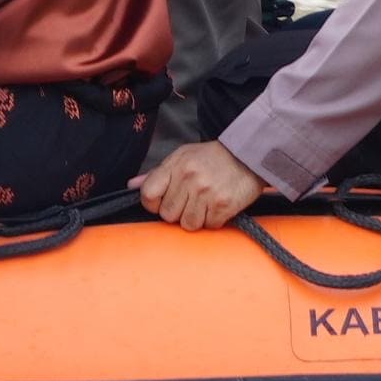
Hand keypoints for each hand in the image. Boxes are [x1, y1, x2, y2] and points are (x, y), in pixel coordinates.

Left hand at [138, 141, 268, 230]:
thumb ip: (157, 173)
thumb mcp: (183, 157)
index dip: (153, 203)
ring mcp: (207, 193)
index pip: (149, 194)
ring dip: (195, 218)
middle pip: (168, 214)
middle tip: (190, 200)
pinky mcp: (223, 205)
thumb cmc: (213, 157)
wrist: (248, 155)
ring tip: (204, 203)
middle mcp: (190, 178)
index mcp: (176, 165)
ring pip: (187, 224)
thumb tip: (132, 186)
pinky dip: (213, 220)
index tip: (162, 201)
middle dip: (177, 211)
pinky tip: (217, 206)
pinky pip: (208, 226)